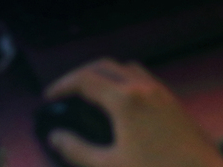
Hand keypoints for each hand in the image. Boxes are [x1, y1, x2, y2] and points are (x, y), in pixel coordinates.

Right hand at [43, 58, 222, 166]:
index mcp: (125, 100)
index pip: (85, 79)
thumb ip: (78, 150)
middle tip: (65, 92)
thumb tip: (56, 137)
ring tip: (90, 93)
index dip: (62, 85)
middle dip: (80, 74)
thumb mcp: (111, 166)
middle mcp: (143, 87)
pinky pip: (143, 77)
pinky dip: (124, 80)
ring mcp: (161, 91)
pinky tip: (121, 103)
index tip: (49, 97)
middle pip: (104, 65)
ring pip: (126, 67)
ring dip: (104, 73)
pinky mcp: (173, 101)